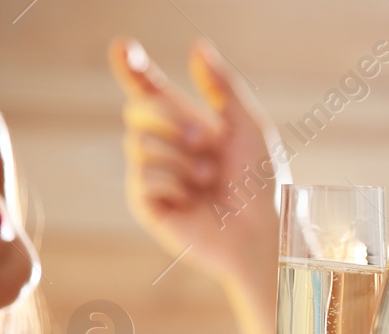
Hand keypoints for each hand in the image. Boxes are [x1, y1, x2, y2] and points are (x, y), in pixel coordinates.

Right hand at [108, 37, 282, 291]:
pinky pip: (142, 176)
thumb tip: (198, 46)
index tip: (125, 49)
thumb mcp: (248, 128)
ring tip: (209, 178)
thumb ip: (222, 87)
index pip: (148, 91)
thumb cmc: (261, 185)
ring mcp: (153, 177)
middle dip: (169, 118)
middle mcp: (166, 149)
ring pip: (138, 142)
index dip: (132, 69)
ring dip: (180, 156)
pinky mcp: (147, 206)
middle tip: (203, 140)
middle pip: (137, 109)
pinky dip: (173, 181)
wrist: (263, 232)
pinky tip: (194, 198)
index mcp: (185, 127)